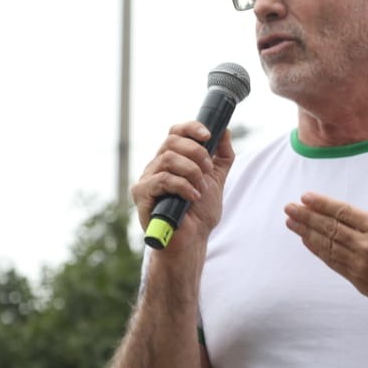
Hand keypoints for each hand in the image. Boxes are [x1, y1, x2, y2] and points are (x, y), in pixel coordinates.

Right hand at [131, 122, 234, 241]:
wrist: (192, 239)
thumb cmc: (200, 212)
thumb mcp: (216, 179)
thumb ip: (222, 156)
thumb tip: (225, 130)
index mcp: (173, 159)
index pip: (175, 132)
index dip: (190, 128)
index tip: (208, 135)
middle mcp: (157, 166)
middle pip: (172, 141)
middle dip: (196, 152)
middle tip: (208, 169)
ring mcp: (147, 179)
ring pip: (167, 158)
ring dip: (191, 171)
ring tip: (200, 187)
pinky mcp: (142, 194)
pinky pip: (162, 180)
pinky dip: (183, 186)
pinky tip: (193, 197)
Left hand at [284, 172, 367, 313]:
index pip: (344, 212)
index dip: (322, 204)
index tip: (306, 197)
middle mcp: (367, 244)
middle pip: (330, 227)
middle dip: (306, 216)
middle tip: (288, 207)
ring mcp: (360, 263)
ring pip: (327, 244)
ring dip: (306, 232)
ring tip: (290, 222)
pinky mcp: (357, 279)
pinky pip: (332, 262)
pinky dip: (317, 250)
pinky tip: (306, 241)